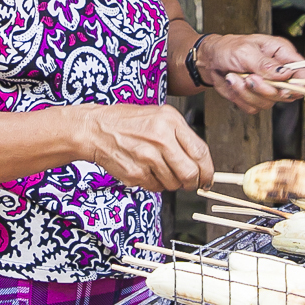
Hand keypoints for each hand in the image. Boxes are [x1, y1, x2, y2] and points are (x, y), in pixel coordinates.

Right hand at [81, 104, 212, 191]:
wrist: (96, 129)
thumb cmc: (128, 122)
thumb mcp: (160, 116)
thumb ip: (182, 136)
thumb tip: (201, 162)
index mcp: (170, 121)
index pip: (201, 152)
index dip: (208, 171)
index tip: (208, 178)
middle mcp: (160, 138)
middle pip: (190, 173)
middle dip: (193, 183)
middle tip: (190, 183)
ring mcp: (147, 157)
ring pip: (173, 184)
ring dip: (171, 183)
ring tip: (160, 170)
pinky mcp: (135, 173)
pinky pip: (155, 187)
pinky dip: (155, 184)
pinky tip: (146, 170)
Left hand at [197, 33, 304, 111]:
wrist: (210, 61)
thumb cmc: (227, 48)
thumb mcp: (245, 51)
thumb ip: (265, 64)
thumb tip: (285, 74)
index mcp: (281, 54)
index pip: (303, 72)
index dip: (299, 84)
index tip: (284, 88)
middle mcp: (278, 72)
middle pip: (287, 93)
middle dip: (265, 89)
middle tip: (250, 78)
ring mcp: (268, 87)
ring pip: (269, 103)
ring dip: (248, 92)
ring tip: (236, 77)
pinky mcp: (256, 98)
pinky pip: (254, 107)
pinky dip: (240, 98)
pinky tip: (234, 83)